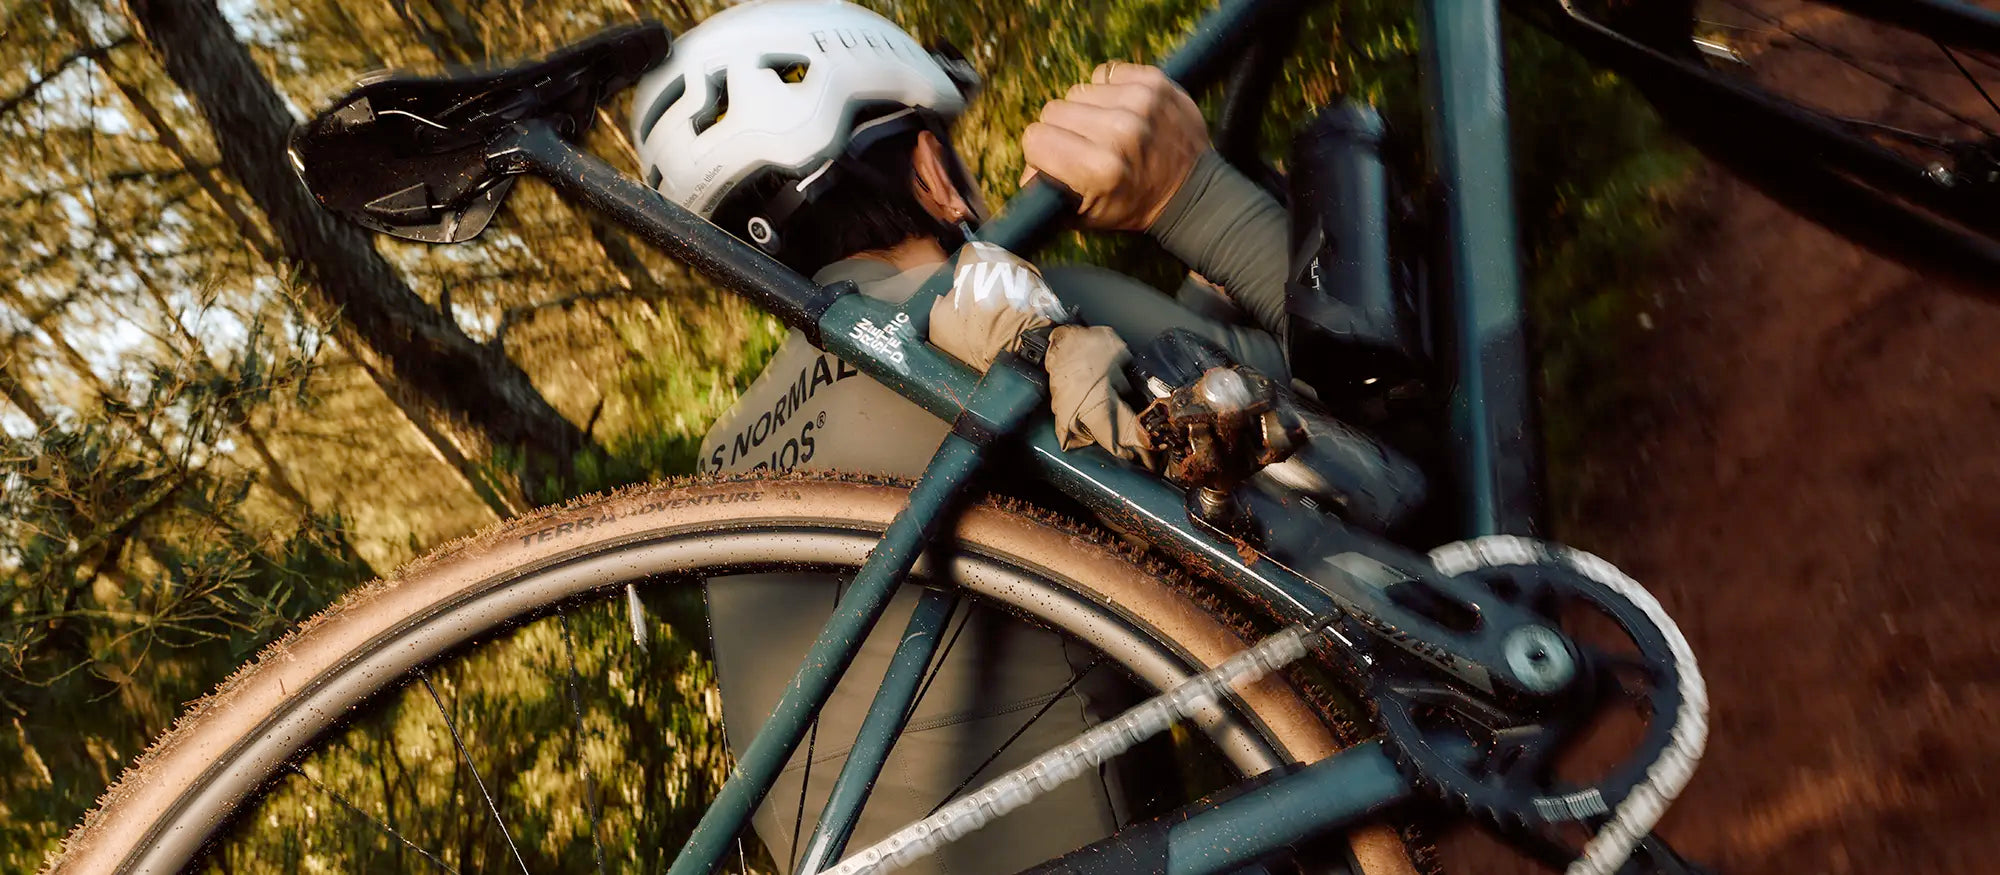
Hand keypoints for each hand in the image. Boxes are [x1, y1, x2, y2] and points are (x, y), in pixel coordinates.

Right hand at [1021, 61, 1210, 231]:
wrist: (1192, 190)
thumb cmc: (1133, 204)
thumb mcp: (1086, 215)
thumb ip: (1047, 193)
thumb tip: (1025, 174)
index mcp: (1099, 169)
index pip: (1036, 138)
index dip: (1042, 152)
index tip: (1059, 160)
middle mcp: (1119, 131)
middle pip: (1053, 110)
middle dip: (1063, 130)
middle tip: (1087, 147)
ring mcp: (1139, 102)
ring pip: (1078, 91)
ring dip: (1087, 110)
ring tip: (1108, 130)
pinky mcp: (1153, 81)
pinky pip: (1105, 73)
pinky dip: (1108, 90)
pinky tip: (1123, 112)